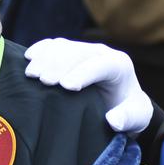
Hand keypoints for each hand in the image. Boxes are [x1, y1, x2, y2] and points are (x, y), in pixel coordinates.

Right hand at [24, 38, 152, 133]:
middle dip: (59, 65)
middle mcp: (100, 52)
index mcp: (118, 65)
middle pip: (77, 53)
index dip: (83, 73)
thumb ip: (126, 118)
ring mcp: (83, 49)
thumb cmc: (127, 110)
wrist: (120, 101)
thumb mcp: (135, 118)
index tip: (65, 86)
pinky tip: (28, 58)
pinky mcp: (69, 50)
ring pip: (62, 47)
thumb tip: (113, 119)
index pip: (100, 65)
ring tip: (31, 74)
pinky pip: (52, 45)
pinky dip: (40, 49)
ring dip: (45, 59)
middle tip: (43, 81)